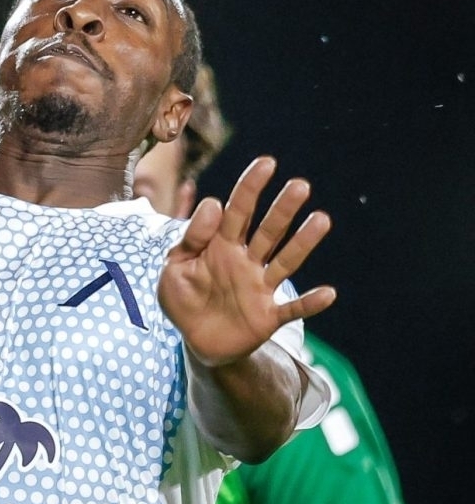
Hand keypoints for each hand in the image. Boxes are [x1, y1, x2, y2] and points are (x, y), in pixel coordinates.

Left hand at [158, 157, 334, 366]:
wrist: (194, 341)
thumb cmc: (183, 299)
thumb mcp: (174, 267)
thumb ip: (191, 237)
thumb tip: (213, 203)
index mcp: (221, 246)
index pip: (237, 211)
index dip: (250, 188)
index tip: (267, 163)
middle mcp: (246, 261)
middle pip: (267, 231)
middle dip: (282, 209)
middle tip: (299, 186)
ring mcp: (260, 287)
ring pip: (285, 261)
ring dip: (302, 242)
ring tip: (321, 219)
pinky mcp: (267, 316)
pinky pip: (291, 309)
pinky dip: (309, 303)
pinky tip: (328, 293)